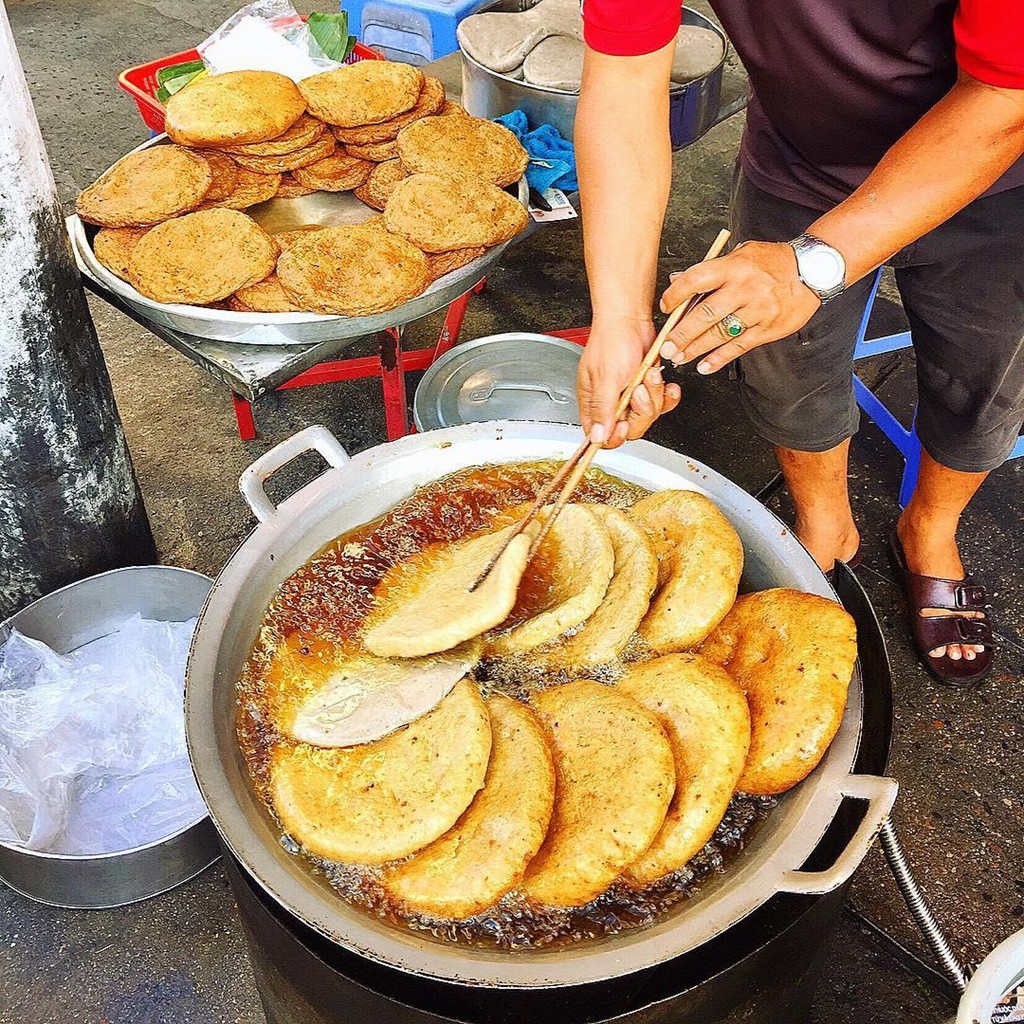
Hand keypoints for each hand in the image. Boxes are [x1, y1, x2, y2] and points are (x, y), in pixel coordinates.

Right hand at [577, 317, 681, 448]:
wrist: (631, 318)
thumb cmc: (612, 340)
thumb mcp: (606, 378)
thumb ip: (602, 409)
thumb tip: (597, 437)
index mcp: (593, 402)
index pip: (601, 436)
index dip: (614, 436)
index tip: (623, 423)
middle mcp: (610, 402)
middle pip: (629, 428)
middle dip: (640, 410)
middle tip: (639, 390)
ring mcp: (629, 395)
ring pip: (647, 415)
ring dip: (654, 396)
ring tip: (649, 375)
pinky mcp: (646, 388)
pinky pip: (660, 403)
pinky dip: (666, 394)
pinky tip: (664, 383)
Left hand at [658, 241, 821, 373]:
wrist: (813, 270)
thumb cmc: (772, 261)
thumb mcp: (741, 254)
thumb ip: (711, 269)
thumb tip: (677, 281)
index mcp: (734, 267)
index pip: (697, 280)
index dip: (676, 295)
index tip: (665, 307)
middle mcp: (745, 289)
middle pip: (706, 314)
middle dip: (682, 333)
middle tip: (666, 347)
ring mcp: (758, 310)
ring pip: (721, 334)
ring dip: (696, 349)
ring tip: (679, 357)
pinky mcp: (768, 328)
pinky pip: (740, 346)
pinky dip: (720, 358)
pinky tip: (704, 366)